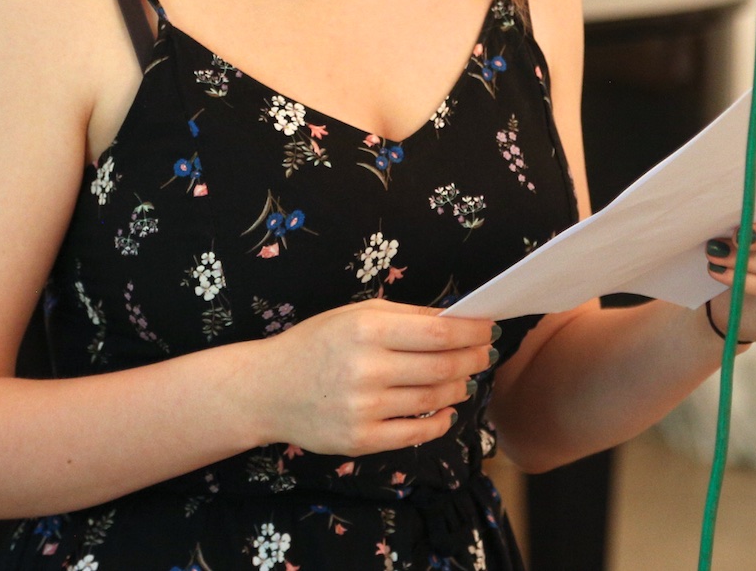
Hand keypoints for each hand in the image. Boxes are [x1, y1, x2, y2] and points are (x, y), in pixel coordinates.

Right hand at [243, 300, 494, 454]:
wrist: (267, 389)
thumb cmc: (316, 344)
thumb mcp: (355, 314)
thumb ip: (406, 316)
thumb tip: (458, 318)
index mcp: (367, 329)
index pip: (438, 333)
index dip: (472, 332)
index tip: (489, 328)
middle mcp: (367, 368)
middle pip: (442, 366)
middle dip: (473, 359)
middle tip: (486, 354)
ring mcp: (364, 408)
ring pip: (434, 398)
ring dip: (460, 387)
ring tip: (465, 378)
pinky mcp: (360, 440)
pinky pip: (416, 433)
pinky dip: (440, 421)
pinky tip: (447, 410)